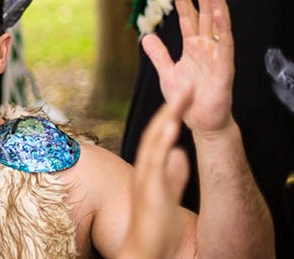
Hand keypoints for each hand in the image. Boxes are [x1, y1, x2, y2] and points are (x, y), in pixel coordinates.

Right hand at [120, 93, 190, 258]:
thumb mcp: (170, 195)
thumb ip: (174, 175)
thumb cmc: (157, 229)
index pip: (159, 136)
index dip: (171, 114)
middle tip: (184, 86)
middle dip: (170, 109)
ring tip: (177, 102)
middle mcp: (145, 172)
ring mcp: (146, 182)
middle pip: (155, 134)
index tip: (184, 95)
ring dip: (165, 123)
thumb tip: (179, 154)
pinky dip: (163, 149)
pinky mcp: (151, 194)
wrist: (145, 252)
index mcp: (150, 170)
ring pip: (153, 146)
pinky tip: (172, 137)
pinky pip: (156, 167)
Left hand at [143, 0, 233, 135]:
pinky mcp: (224, 67)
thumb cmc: (187, 99)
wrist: (201, 122)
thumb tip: (146, 37)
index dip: (182, 1)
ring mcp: (217, 55)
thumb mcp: (166, 72)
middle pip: (204, 15)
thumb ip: (159, 54)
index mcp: (193, 47)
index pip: (187, 18)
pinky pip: (225, 44)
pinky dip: (224, 28)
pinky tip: (221, 13)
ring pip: (218, 24)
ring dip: (215, 4)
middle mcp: (206, 47)